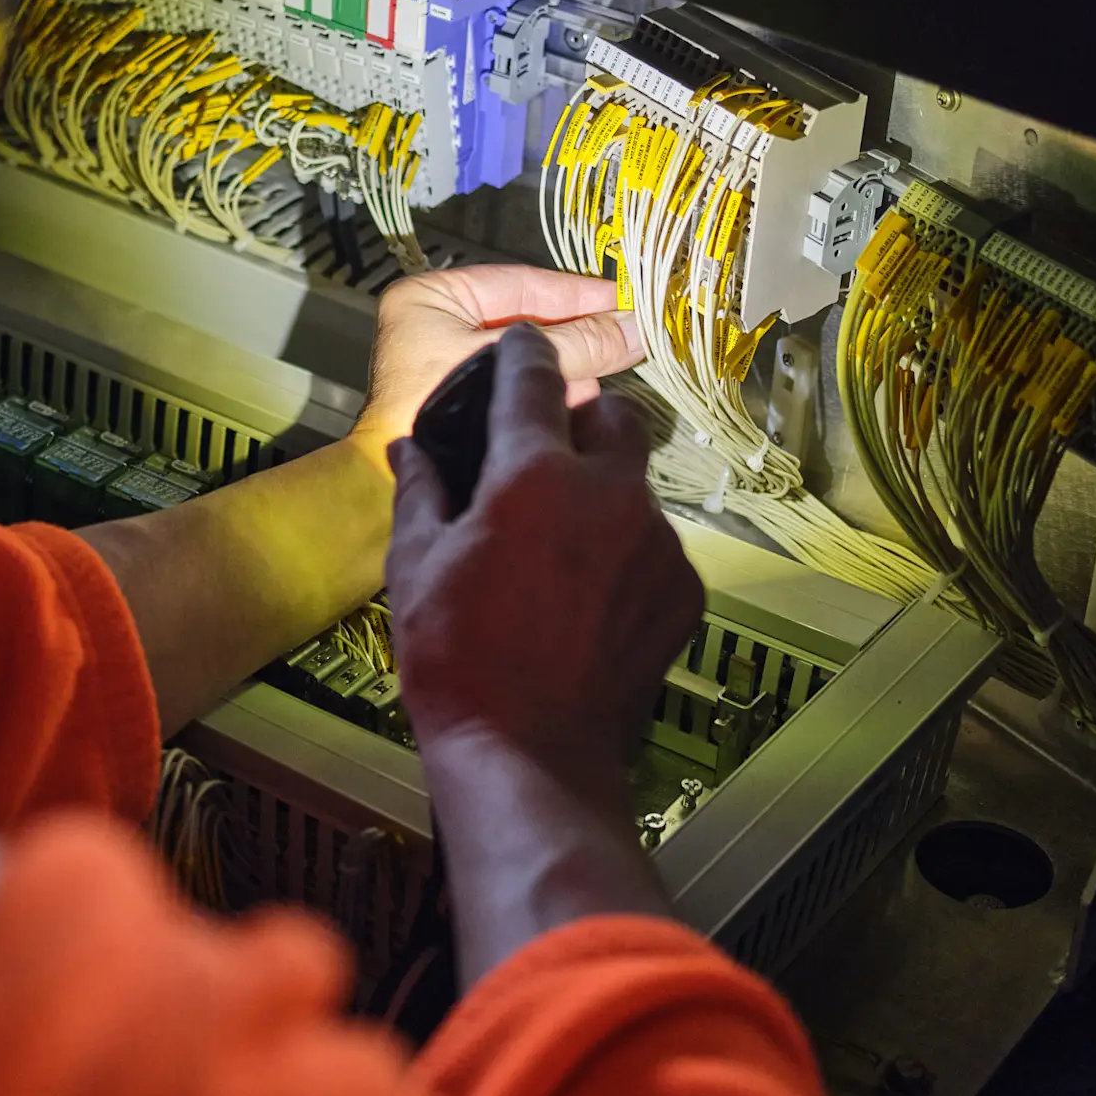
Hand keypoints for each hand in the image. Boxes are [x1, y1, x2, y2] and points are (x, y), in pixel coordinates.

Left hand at [354, 265, 643, 453]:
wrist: (383, 484)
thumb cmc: (433, 406)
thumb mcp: (506, 363)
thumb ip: (572, 345)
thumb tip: (636, 330)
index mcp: (433, 297)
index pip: (520, 282)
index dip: (577, 293)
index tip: (627, 299)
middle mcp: (439, 323)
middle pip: (529, 322)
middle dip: (578, 335)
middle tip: (632, 339)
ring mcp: (450, 363)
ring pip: (528, 359)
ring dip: (569, 369)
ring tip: (617, 372)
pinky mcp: (463, 401)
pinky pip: (516, 388)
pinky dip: (548, 394)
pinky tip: (587, 402)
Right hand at [384, 326, 703, 979]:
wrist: (528, 754)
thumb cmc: (457, 657)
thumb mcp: (415, 566)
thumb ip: (422, 491)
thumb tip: (411, 448)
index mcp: (536, 475)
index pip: (536, 379)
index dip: (524, 351)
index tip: (521, 341)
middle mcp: (612, 495)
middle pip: (616, 418)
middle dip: (584, 419)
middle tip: (544, 451)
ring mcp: (658, 545)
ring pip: (637, 487)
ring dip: (603, 494)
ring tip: (560, 544)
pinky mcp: (683, 593)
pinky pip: (655, 548)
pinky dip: (624, 554)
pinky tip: (585, 597)